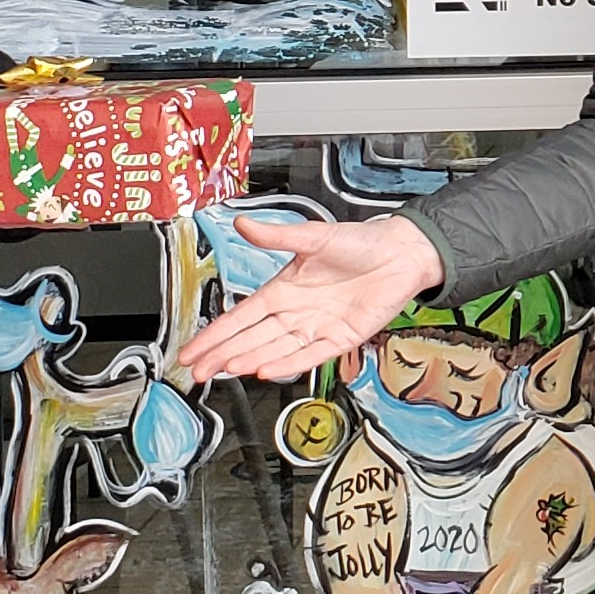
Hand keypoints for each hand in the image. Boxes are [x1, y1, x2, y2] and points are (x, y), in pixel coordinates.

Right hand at [176, 216, 445, 383]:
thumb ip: (276, 235)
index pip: (241, 316)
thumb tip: (243, 224)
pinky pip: (310, 355)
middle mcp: (296, 312)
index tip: (192, 349)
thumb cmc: (361, 242)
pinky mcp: (341, 339)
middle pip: (251, 338)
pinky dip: (289, 363)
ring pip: (275, 349)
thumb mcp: (314, 236)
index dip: (216, 334)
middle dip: (222, 354)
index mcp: (284, 289)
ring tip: (226, 369)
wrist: (402, 253)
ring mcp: (316, 327)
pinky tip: (267, 370)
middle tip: (198, 370)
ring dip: (251, 359)